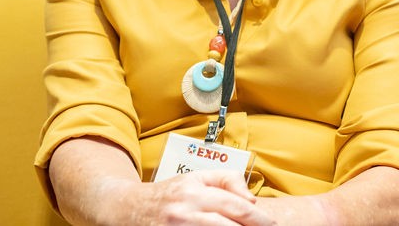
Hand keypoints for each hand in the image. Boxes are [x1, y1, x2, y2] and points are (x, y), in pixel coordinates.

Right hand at [122, 170, 274, 224]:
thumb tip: (250, 198)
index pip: (235, 206)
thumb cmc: (168, 194)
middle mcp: (185, 211)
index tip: (270, 223)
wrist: (128, 208)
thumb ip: (226, 180)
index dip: (257, 217)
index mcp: (195, 191)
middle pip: (227, 225)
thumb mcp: (196, 177)